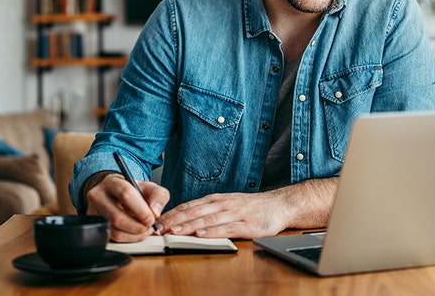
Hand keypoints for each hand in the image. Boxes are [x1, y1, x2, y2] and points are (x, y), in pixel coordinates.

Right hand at [85, 172, 168, 242]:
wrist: (115, 194)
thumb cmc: (132, 191)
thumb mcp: (149, 187)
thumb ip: (158, 195)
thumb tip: (155, 212)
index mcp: (112, 182)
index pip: (125, 194)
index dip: (140, 210)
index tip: (151, 219)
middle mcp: (98, 196)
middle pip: (117, 217)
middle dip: (138, 226)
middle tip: (149, 227)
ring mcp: (94, 212)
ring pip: (114, 231)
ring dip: (134, 235)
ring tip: (144, 229)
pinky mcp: (95, 225)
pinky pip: (112, 238)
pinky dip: (128, 239)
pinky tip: (135, 233)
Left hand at [156, 178, 337, 238]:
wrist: (279, 205)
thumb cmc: (250, 207)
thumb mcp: (226, 205)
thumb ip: (207, 211)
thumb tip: (183, 219)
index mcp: (215, 200)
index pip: (188, 206)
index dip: (171, 214)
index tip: (155, 221)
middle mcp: (222, 204)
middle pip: (194, 212)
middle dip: (174, 220)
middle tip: (158, 228)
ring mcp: (234, 214)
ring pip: (207, 220)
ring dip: (189, 226)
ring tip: (174, 231)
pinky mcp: (247, 224)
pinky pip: (227, 228)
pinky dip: (212, 231)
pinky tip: (202, 234)